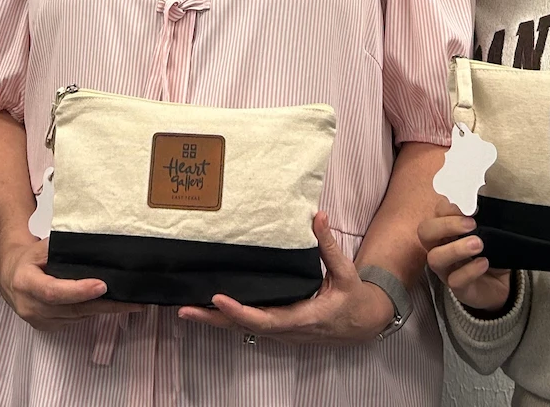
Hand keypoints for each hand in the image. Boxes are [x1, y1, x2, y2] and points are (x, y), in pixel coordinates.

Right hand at [0, 234, 135, 328]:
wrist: (11, 277)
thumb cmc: (28, 260)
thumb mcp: (41, 247)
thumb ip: (62, 249)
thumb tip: (92, 246)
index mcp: (25, 282)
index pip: (54, 291)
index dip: (79, 291)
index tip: (102, 286)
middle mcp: (30, 306)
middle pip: (72, 309)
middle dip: (104, 305)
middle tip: (131, 301)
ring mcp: (38, 320)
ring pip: (77, 317)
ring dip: (103, 310)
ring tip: (129, 303)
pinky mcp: (47, 327)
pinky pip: (74, 321)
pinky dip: (91, 312)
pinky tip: (108, 305)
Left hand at [179, 212, 394, 345]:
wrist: (364, 325)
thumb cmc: (354, 299)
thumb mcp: (345, 273)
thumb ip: (328, 245)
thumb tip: (317, 216)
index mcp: (304, 318)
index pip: (265, 320)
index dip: (240, 311)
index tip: (218, 298)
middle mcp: (288, 331)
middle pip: (244, 329)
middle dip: (214, 319)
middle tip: (185, 308)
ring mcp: (282, 333)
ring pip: (243, 330)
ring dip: (216, 320)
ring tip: (187, 308)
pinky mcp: (279, 329)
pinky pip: (249, 326)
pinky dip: (228, 319)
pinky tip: (210, 308)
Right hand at [419, 209, 512, 315]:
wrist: (501, 284)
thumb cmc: (491, 253)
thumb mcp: (489, 233)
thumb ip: (483, 219)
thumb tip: (484, 204)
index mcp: (446, 230)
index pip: (436, 213)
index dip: (448, 208)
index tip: (469, 208)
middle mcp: (440, 248)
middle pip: (425, 232)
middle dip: (446, 225)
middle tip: (471, 224)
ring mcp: (446, 269)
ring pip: (435, 258)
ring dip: (456, 248)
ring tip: (479, 244)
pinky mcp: (458, 288)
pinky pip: (455, 280)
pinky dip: (470, 270)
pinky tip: (484, 263)